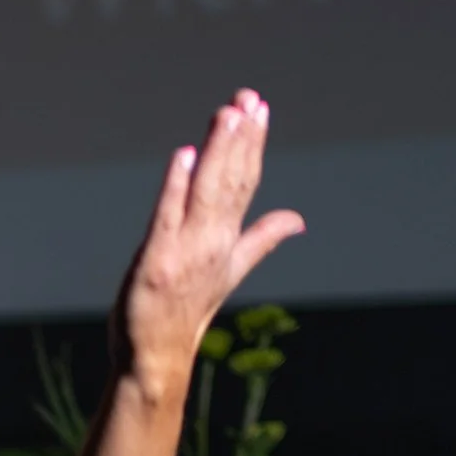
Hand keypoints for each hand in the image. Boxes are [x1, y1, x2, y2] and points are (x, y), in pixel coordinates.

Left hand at [113, 90, 305, 405]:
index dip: (254, 144)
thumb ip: (262, 239)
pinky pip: (168, 217)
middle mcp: (213, 242)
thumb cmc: (187, 312)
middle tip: (248, 98)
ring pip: (206, 192)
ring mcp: (186, 252)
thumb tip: (298, 219)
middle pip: (232, 180)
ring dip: (217, 152)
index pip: (247, 182)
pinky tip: (184, 156)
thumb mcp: (231, 271)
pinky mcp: (157, 262)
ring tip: (227, 115)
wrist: (157, 357)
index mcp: (229, 240)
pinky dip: (177, 186)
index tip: (260, 107)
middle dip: (240, 138)